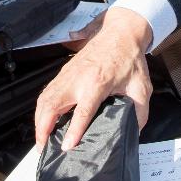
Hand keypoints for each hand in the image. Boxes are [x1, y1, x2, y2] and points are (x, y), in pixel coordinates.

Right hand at [33, 7, 153, 148]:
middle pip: (52, 105)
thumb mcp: (141, 87)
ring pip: (45, 99)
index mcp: (97, 83)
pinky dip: (41, 108)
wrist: (120, 32)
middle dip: (43, 128)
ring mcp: (68, 75)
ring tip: (41, 139)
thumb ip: (138, 111)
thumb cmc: (129, 59)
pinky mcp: (64, 72)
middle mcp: (77, 79)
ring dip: (39, 120)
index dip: (74, 130)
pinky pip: (46, 92)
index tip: (66, 146)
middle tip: (44, 147)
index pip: (82, 111)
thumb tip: (133, 131)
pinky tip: (43, 119)